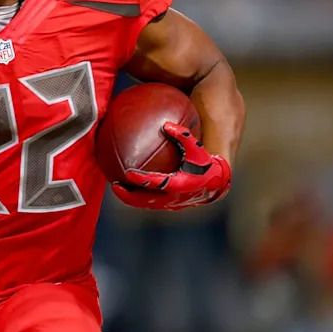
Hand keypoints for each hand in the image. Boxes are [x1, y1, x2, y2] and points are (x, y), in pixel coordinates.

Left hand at [111, 121, 230, 210]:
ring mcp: (175, 204)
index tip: (128, 174)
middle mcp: (179, 198)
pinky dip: (139, 197)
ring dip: (132, 198)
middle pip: (151, 201)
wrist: (217, 179)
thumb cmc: (204, 159)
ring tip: (116, 188)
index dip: (145, 180)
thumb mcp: (196, 146)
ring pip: (149, 204)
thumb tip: (166, 125)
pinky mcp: (171, 206)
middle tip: (115, 186)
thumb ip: (183, 135)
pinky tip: (125, 186)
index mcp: (185, 184)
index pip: (161, 184)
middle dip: (131, 196)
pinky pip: (152, 203)